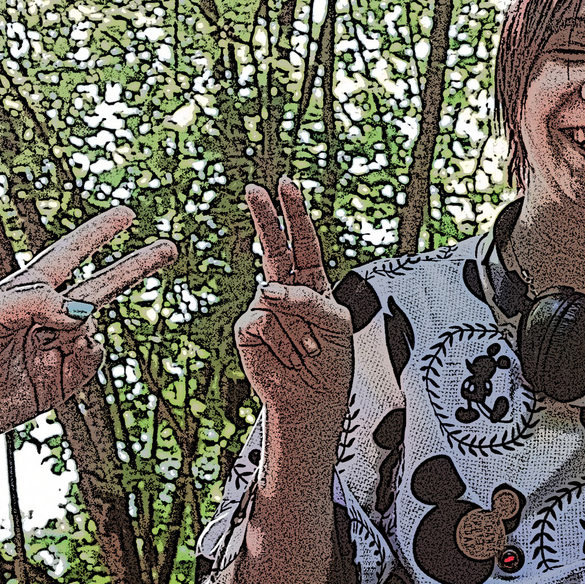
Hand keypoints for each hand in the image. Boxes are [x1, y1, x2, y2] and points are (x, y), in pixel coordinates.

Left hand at [0, 205, 174, 444]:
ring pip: (92, 326)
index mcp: (23, 290)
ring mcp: (51, 348)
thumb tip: (84, 313)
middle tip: (169, 249)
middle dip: (134, 267)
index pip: (69, 253)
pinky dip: (86, 354)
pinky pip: (89, 361)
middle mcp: (42, 317)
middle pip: (100, 286)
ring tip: (49, 340)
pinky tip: (68, 352)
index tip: (126, 215)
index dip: (98, 234)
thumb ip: (36, 304)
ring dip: (82, 328)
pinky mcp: (56, 382)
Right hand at [234, 178, 354, 428]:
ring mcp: (263, 307)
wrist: (314, 399)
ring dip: (300, 328)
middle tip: (254, 189)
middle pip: (273, 246)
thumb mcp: (337, 323)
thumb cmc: (331, 360)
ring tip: (307, 351)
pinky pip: (264, 321)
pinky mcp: (247, 329)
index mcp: (311, 282)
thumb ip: (309, 299)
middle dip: (264, 216)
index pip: (302, 241)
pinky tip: (289, 357)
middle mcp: (284, 290)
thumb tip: (266, 290)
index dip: (294, 212)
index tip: (286, 184)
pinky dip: (283, 341)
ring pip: (278, 299)